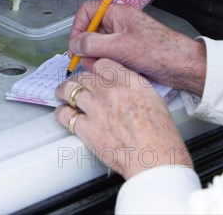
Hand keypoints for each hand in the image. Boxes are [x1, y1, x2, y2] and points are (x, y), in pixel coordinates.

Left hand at [55, 59, 192, 179]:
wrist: (154, 158)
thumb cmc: (160, 135)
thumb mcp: (153, 98)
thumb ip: (135, 87)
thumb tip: (125, 87)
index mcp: (128, 81)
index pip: (103, 64)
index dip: (95, 67)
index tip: (93, 71)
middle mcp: (109, 91)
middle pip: (85, 76)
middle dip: (79, 79)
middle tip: (76, 82)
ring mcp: (96, 108)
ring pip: (71, 90)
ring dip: (64, 91)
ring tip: (62, 92)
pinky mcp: (86, 128)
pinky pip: (65, 115)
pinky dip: (62, 113)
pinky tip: (62, 112)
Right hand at [69, 3, 205, 95]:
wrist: (182, 65)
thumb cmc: (159, 50)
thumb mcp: (119, 46)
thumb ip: (92, 44)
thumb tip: (74, 44)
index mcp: (118, 13)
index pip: (88, 12)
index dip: (78, 27)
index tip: (75, 45)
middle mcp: (120, 23)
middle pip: (92, 30)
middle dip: (87, 47)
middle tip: (86, 61)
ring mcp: (124, 38)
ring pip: (100, 45)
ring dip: (96, 58)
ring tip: (100, 68)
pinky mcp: (129, 52)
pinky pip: (110, 56)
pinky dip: (106, 64)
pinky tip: (111, 72)